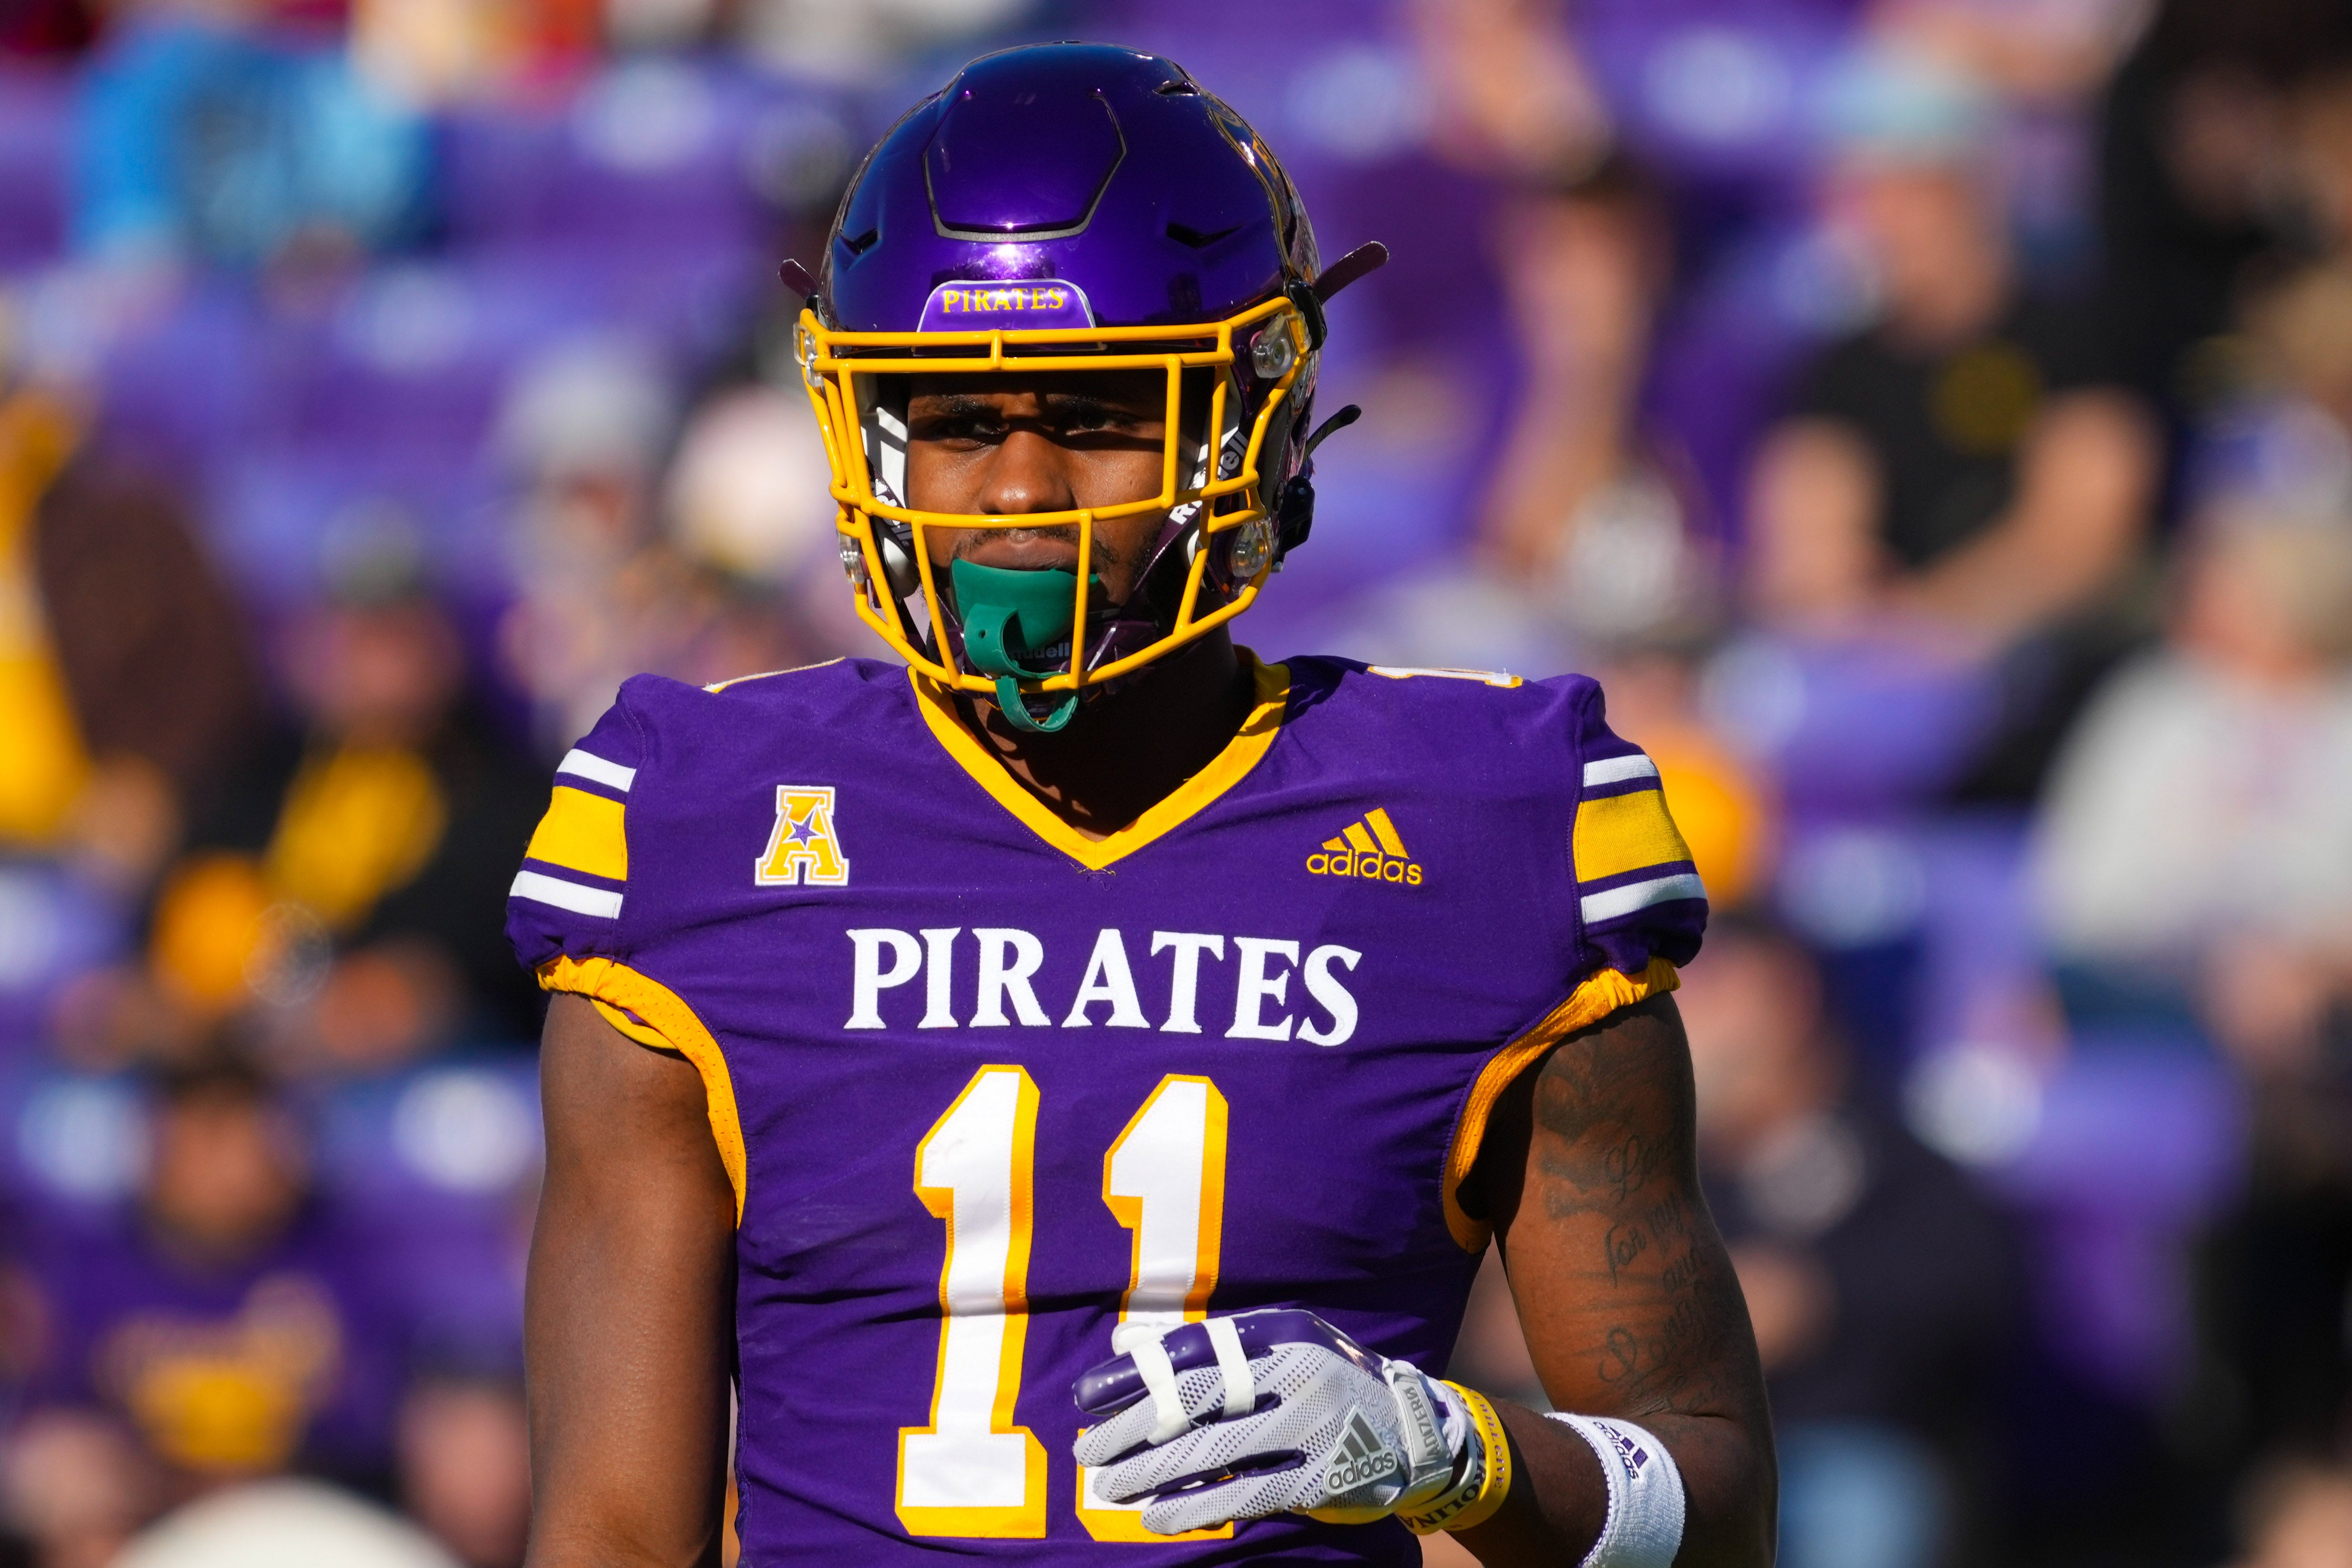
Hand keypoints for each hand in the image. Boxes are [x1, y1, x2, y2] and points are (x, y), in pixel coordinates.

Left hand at [1070, 1310, 1469, 1535]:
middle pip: (1193, 1400)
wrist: (1413, 1430)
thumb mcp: (1278, 1345)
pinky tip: (1157, 1518)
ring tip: (1111, 1488)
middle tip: (1088, 1451)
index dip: (1134, 1375)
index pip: (1190, 1350)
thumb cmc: (1326, 1380)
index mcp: (1277, 1333)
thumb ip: (1209, 1346)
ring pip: (1213, 1451)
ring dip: (1152, 1474)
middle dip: (1132, 1428)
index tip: (1085, 1396)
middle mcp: (1293, 1371)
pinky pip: (1244, 1494)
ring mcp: (1309, 1426)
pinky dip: (1195, 1508)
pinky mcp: (1319, 1478)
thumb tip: (1127, 1346)